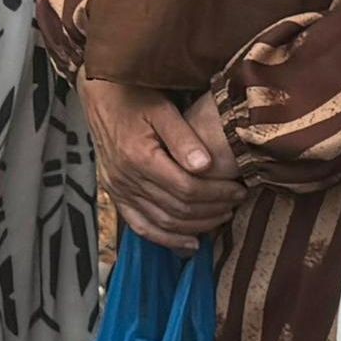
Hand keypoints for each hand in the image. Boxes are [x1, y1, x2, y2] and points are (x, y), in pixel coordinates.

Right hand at [84, 80, 242, 245]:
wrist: (101, 97)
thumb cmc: (135, 98)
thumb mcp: (163, 109)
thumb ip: (184, 137)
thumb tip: (206, 165)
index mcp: (139, 157)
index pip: (186, 188)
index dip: (216, 193)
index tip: (238, 188)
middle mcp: (126, 179)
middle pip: (177, 208)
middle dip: (212, 210)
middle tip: (236, 202)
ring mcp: (119, 190)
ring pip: (162, 222)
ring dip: (195, 226)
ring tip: (221, 217)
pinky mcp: (116, 195)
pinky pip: (141, 226)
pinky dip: (165, 239)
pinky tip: (189, 243)